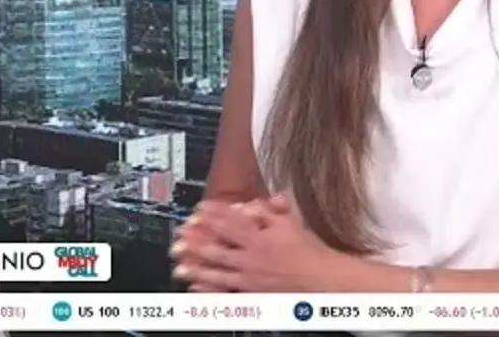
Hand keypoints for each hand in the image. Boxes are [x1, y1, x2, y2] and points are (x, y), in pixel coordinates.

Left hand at [170, 194, 335, 292]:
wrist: (319, 279)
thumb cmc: (307, 251)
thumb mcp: (290, 223)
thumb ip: (270, 211)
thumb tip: (252, 206)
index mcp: (260, 237)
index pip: (232, 223)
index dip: (214, 215)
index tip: (198, 210)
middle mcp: (250, 257)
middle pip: (218, 247)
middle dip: (197, 241)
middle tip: (179, 237)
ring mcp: (248, 277)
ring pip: (217, 270)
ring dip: (197, 267)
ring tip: (179, 265)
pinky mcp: (251, 293)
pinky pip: (225, 291)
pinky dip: (209, 289)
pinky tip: (196, 286)